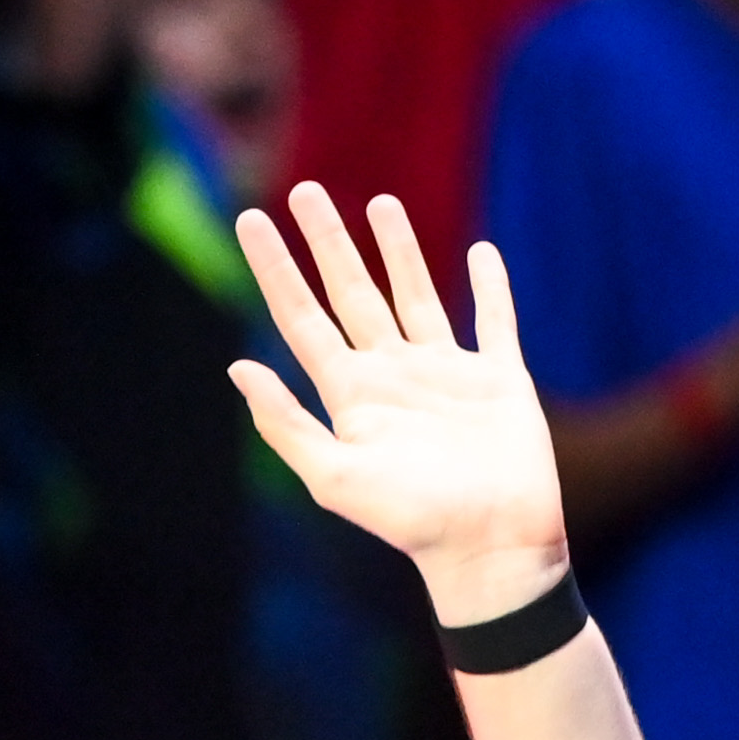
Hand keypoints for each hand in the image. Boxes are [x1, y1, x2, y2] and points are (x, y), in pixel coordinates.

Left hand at [229, 185, 571, 615]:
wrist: (490, 548)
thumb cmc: (412, 522)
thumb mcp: (335, 478)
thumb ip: (287, 424)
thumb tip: (237, 367)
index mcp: (351, 394)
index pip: (302, 318)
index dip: (275, 270)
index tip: (249, 220)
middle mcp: (393, 376)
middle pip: (352, 293)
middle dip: (327, 243)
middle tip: (303, 191)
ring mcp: (447, 375)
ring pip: (415, 294)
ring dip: (398, 250)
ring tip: (378, 203)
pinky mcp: (501, 380)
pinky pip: (494, 321)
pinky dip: (491, 287)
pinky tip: (481, 252)